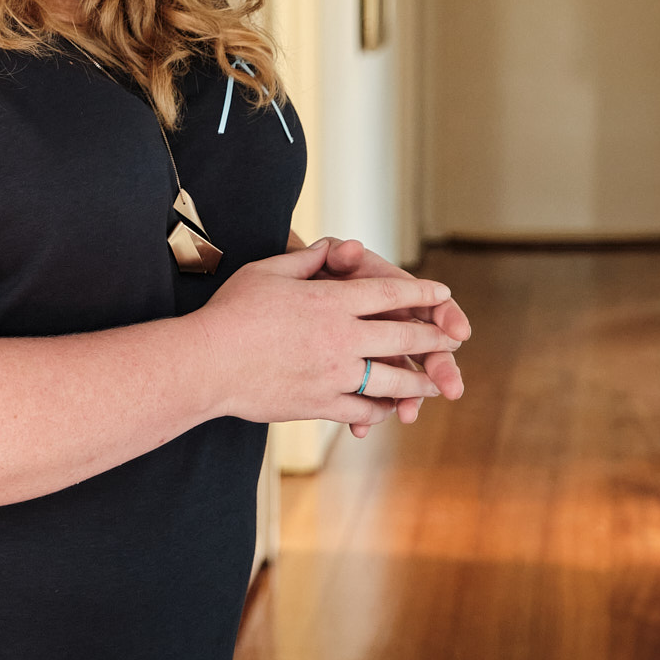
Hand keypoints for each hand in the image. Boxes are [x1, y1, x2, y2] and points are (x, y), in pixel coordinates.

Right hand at [193, 241, 453, 434]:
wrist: (207, 363)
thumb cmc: (231, 313)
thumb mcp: (268, 271)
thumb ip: (307, 260)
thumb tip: (330, 249)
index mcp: (331, 301)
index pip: (391, 294)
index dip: (422, 294)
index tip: (442, 295)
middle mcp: (341, 337)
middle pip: (402, 338)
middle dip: (434, 339)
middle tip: (453, 342)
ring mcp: (334, 374)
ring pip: (392, 380)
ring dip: (419, 380)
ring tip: (436, 383)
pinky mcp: (320, 404)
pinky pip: (363, 409)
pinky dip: (383, 409)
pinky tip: (394, 409)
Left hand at [311, 237, 468, 432]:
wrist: (283, 298)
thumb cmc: (312, 274)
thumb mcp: (324, 262)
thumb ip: (340, 257)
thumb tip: (351, 248)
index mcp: (395, 296)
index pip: (432, 305)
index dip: (449, 317)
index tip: (461, 333)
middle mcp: (394, 325)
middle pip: (428, 348)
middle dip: (441, 368)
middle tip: (452, 388)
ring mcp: (378, 352)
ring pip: (403, 378)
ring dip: (409, 397)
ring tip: (407, 414)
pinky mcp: (357, 375)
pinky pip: (368, 397)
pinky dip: (366, 413)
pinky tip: (360, 429)